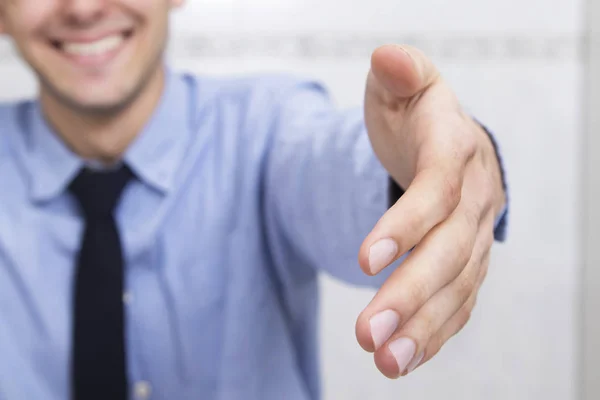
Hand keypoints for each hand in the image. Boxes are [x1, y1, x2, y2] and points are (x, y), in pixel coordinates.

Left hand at [355, 44, 505, 377]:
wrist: (446, 143)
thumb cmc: (416, 115)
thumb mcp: (403, 84)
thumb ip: (399, 73)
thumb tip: (387, 59)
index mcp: (456, 149)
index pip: (436, 191)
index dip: (405, 224)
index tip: (364, 259)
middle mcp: (474, 197)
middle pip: (449, 252)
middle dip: (411, 294)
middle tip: (369, 334)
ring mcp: (475, 235)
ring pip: (457, 287)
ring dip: (422, 328)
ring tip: (385, 362)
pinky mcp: (468, 262)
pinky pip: (458, 302)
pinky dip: (434, 333)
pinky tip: (405, 359)